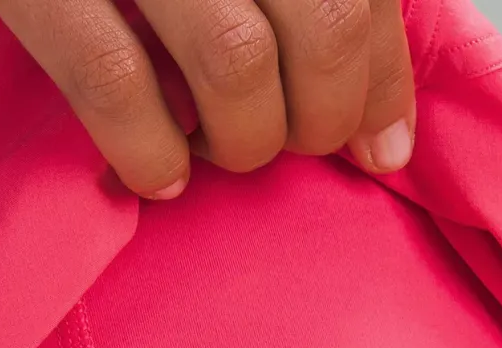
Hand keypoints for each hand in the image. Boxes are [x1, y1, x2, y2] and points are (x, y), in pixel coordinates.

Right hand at [0, 0, 414, 198]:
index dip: (383, 79)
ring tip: (222, 152)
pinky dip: (150, 151)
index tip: (380, 146)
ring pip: (234, 59)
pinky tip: (159, 173)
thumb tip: (386, 127)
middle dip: (321, 115)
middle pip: (321, 20)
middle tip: (292, 145)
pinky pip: (115, 80)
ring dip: (244, 139)